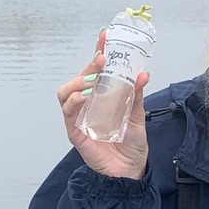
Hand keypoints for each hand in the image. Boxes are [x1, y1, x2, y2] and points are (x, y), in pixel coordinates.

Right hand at [57, 29, 149, 180]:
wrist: (129, 171)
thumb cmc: (131, 145)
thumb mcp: (137, 116)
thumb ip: (136, 95)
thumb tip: (142, 73)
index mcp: (102, 97)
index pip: (97, 70)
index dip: (98, 52)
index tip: (105, 36)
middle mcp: (88, 105)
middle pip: (80, 77)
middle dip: (89, 64)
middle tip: (102, 57)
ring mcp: (79, 118)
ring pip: (66, 92)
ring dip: (77, 81)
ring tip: (93, 79)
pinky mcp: (74, 132)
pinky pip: (67, 112)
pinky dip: (74, 101)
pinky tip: (86, 96)